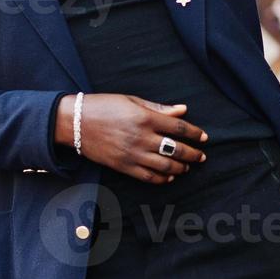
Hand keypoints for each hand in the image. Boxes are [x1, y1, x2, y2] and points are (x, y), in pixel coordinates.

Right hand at [56, 94, 207, 182]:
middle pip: (176, 148)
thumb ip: (158, 108)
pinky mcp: (123, 166)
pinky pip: (148, 176)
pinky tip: (170, 176)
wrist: (75, 122)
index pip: (179, 127)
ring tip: (188, 166)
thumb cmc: (104, 106)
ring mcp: (132, 154)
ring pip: (165, 165)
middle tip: (201, 156)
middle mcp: (141, 137)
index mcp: (145, 117)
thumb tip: (183, 110)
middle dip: (193, 154)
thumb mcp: (132, 100)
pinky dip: (162, 178)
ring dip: (181, 167)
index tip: (204, 138)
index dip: (195, 133)